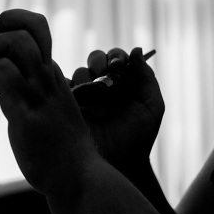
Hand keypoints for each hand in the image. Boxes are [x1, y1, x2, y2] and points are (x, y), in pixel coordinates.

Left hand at [0, 9, 100, 195]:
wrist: (77, 176)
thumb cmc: (58, 147)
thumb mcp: (46, 106)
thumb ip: (29, 87)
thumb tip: (3, 72)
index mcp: (53, 73)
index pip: (35, 26)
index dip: (11, 22)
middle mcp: (48, 76)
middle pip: (25, 27)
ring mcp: (39, 92)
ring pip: (13, 43)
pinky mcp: (26, 111)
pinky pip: (2, 72)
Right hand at [70, 47, 164, 172]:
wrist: (117, 164)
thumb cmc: (137, 138)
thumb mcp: (151, 107)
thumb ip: (147, 78)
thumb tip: (136, 50)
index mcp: (124, 81)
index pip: (117, 57)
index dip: (116, 56)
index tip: (118, 65)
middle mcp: (103, 85)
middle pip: (96, 58)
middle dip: (98, 62)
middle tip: (102, 75)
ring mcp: (85, 94)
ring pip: (79, 71)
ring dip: (86, 79)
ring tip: (94, 99)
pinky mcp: (68, 104)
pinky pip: (62, 86)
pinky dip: (66, 87)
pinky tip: (77, 100)